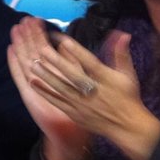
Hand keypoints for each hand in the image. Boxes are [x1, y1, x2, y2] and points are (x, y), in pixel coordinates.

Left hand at [10, 18, 159, 159]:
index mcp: (106, 79)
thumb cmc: (127, 97)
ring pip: (61, 88)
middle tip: (42, 49)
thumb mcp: (127, 74)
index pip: (89, 62)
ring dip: (46, 76)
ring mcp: (82, 103)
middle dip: (57, 62)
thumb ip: (121, 53)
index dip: (76, 50)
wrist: (127, 127)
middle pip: (73, 75)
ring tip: (32, 64)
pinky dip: (44, 92)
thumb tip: (120, 33)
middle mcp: (93, 91)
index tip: (63, 39)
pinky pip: (57, 102)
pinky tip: (32, 82)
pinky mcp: (75, 113)